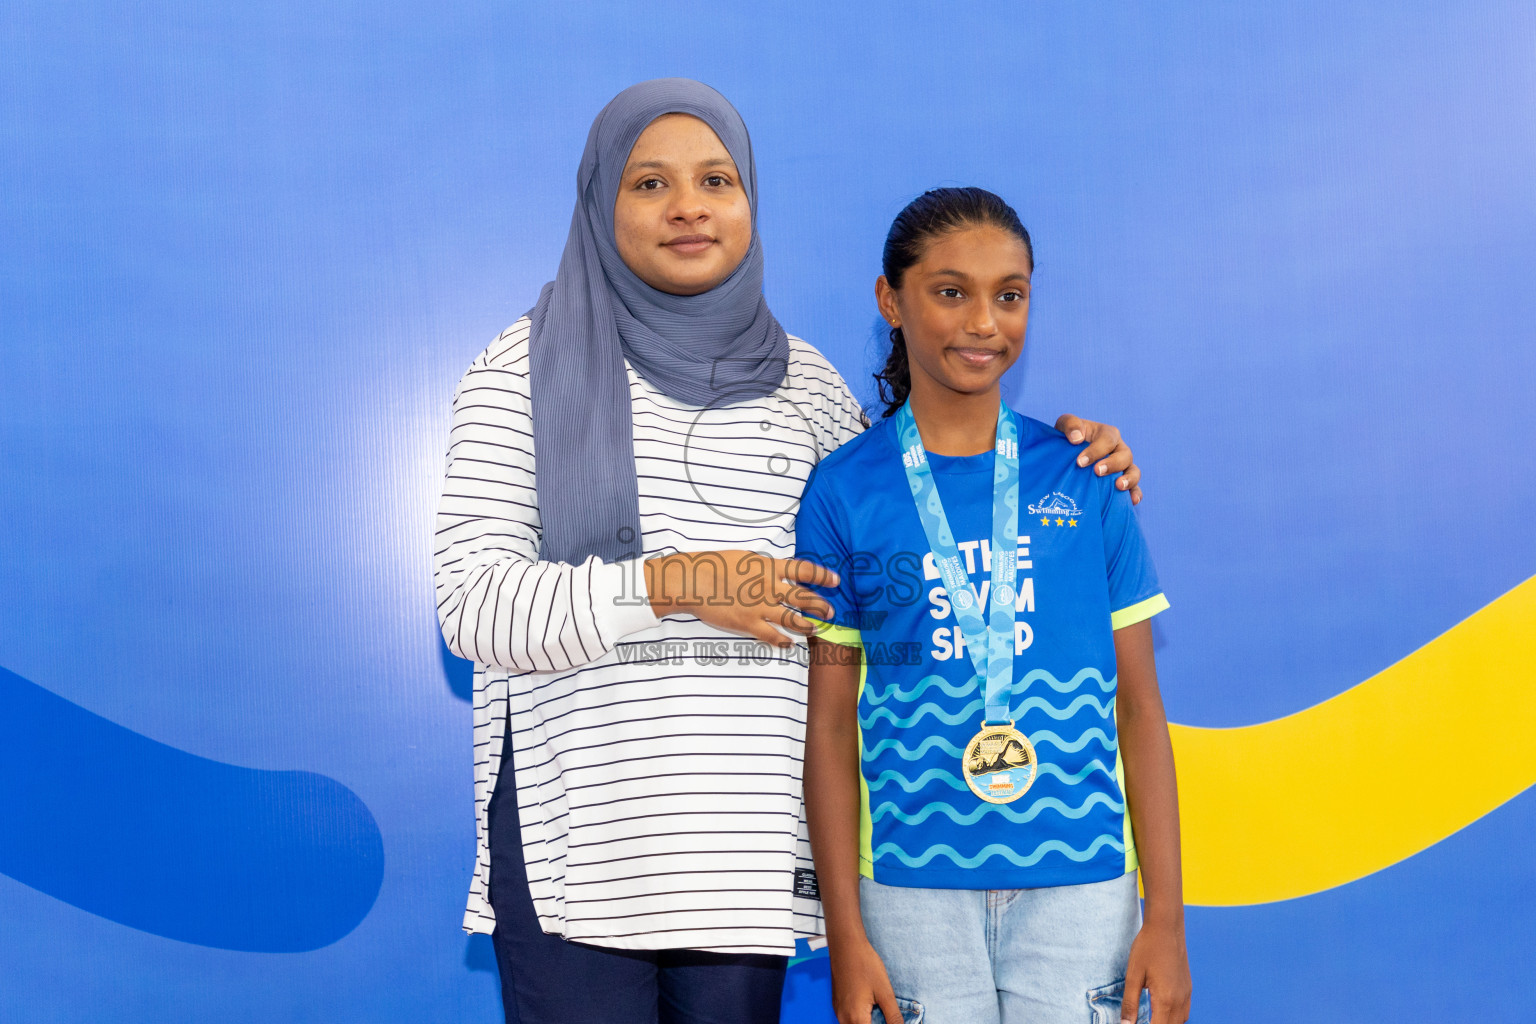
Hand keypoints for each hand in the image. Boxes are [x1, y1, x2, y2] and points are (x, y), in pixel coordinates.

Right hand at [644, 551, 838, 647]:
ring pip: (792, 619)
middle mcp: (769, 587)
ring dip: (807, 625)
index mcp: (769, 567)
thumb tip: (779, 570)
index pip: (804, 570)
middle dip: (820, 605)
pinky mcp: (748, 623)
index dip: (823, 575)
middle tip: (831, 611)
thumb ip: (765, 566)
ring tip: (815, 628)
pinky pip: (772, 635)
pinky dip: (783, 640)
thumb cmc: (715, 565)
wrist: (694, 580)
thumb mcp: (745, 558)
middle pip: (804, 597)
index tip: (836, 580)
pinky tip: (789, 643)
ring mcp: (760, 607)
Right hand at [829, 936, 903, 1023]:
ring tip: (880, 1011)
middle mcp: (843, 1019)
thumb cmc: (865, 965)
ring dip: (868, 1021)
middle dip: (875, 1023)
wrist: (846, 945)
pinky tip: (870, 1007)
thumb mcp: (885, 993)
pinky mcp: (837, 1004)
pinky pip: (848, 1020)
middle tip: (887, 1016)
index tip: (891, 1019)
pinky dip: (860, 1018)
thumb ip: (893, 1017)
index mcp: (856, 1019)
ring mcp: (838, 1012)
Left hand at [1054, 414, 1141, 504]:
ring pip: (1133, 471)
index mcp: (1107, 434)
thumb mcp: (1065, 425)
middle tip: (1097, 472)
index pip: (1107, 439)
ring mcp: (1123, 467)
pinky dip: (1135, 494)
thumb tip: (1076, 438)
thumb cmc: (1068, 438)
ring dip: (1129, 479)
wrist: (1066, 456)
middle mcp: (1119, 449)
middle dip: (1112, 464)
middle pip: (1125, 455)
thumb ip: (1070, 424)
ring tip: (1118, 486)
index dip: (1096, 450)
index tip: (1080, 462)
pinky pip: (1134, 488)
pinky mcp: (1122, 482)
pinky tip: (1132, 501)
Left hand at [1123, 917, 1191, 1023]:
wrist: (1166, 927)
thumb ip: (1130, 1003)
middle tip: (1140, 1021)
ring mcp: (1186, 994)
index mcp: (1165, 1000)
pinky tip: (1162, 1012)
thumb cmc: (1147, 948)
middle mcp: (1180, 1000)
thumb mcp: (1133, 975)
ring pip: (1180, 1022)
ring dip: (1166, 1023)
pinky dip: (1174, 1018)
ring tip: (1151, 1019)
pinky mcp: (1188, 988)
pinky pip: (1185, 1012)